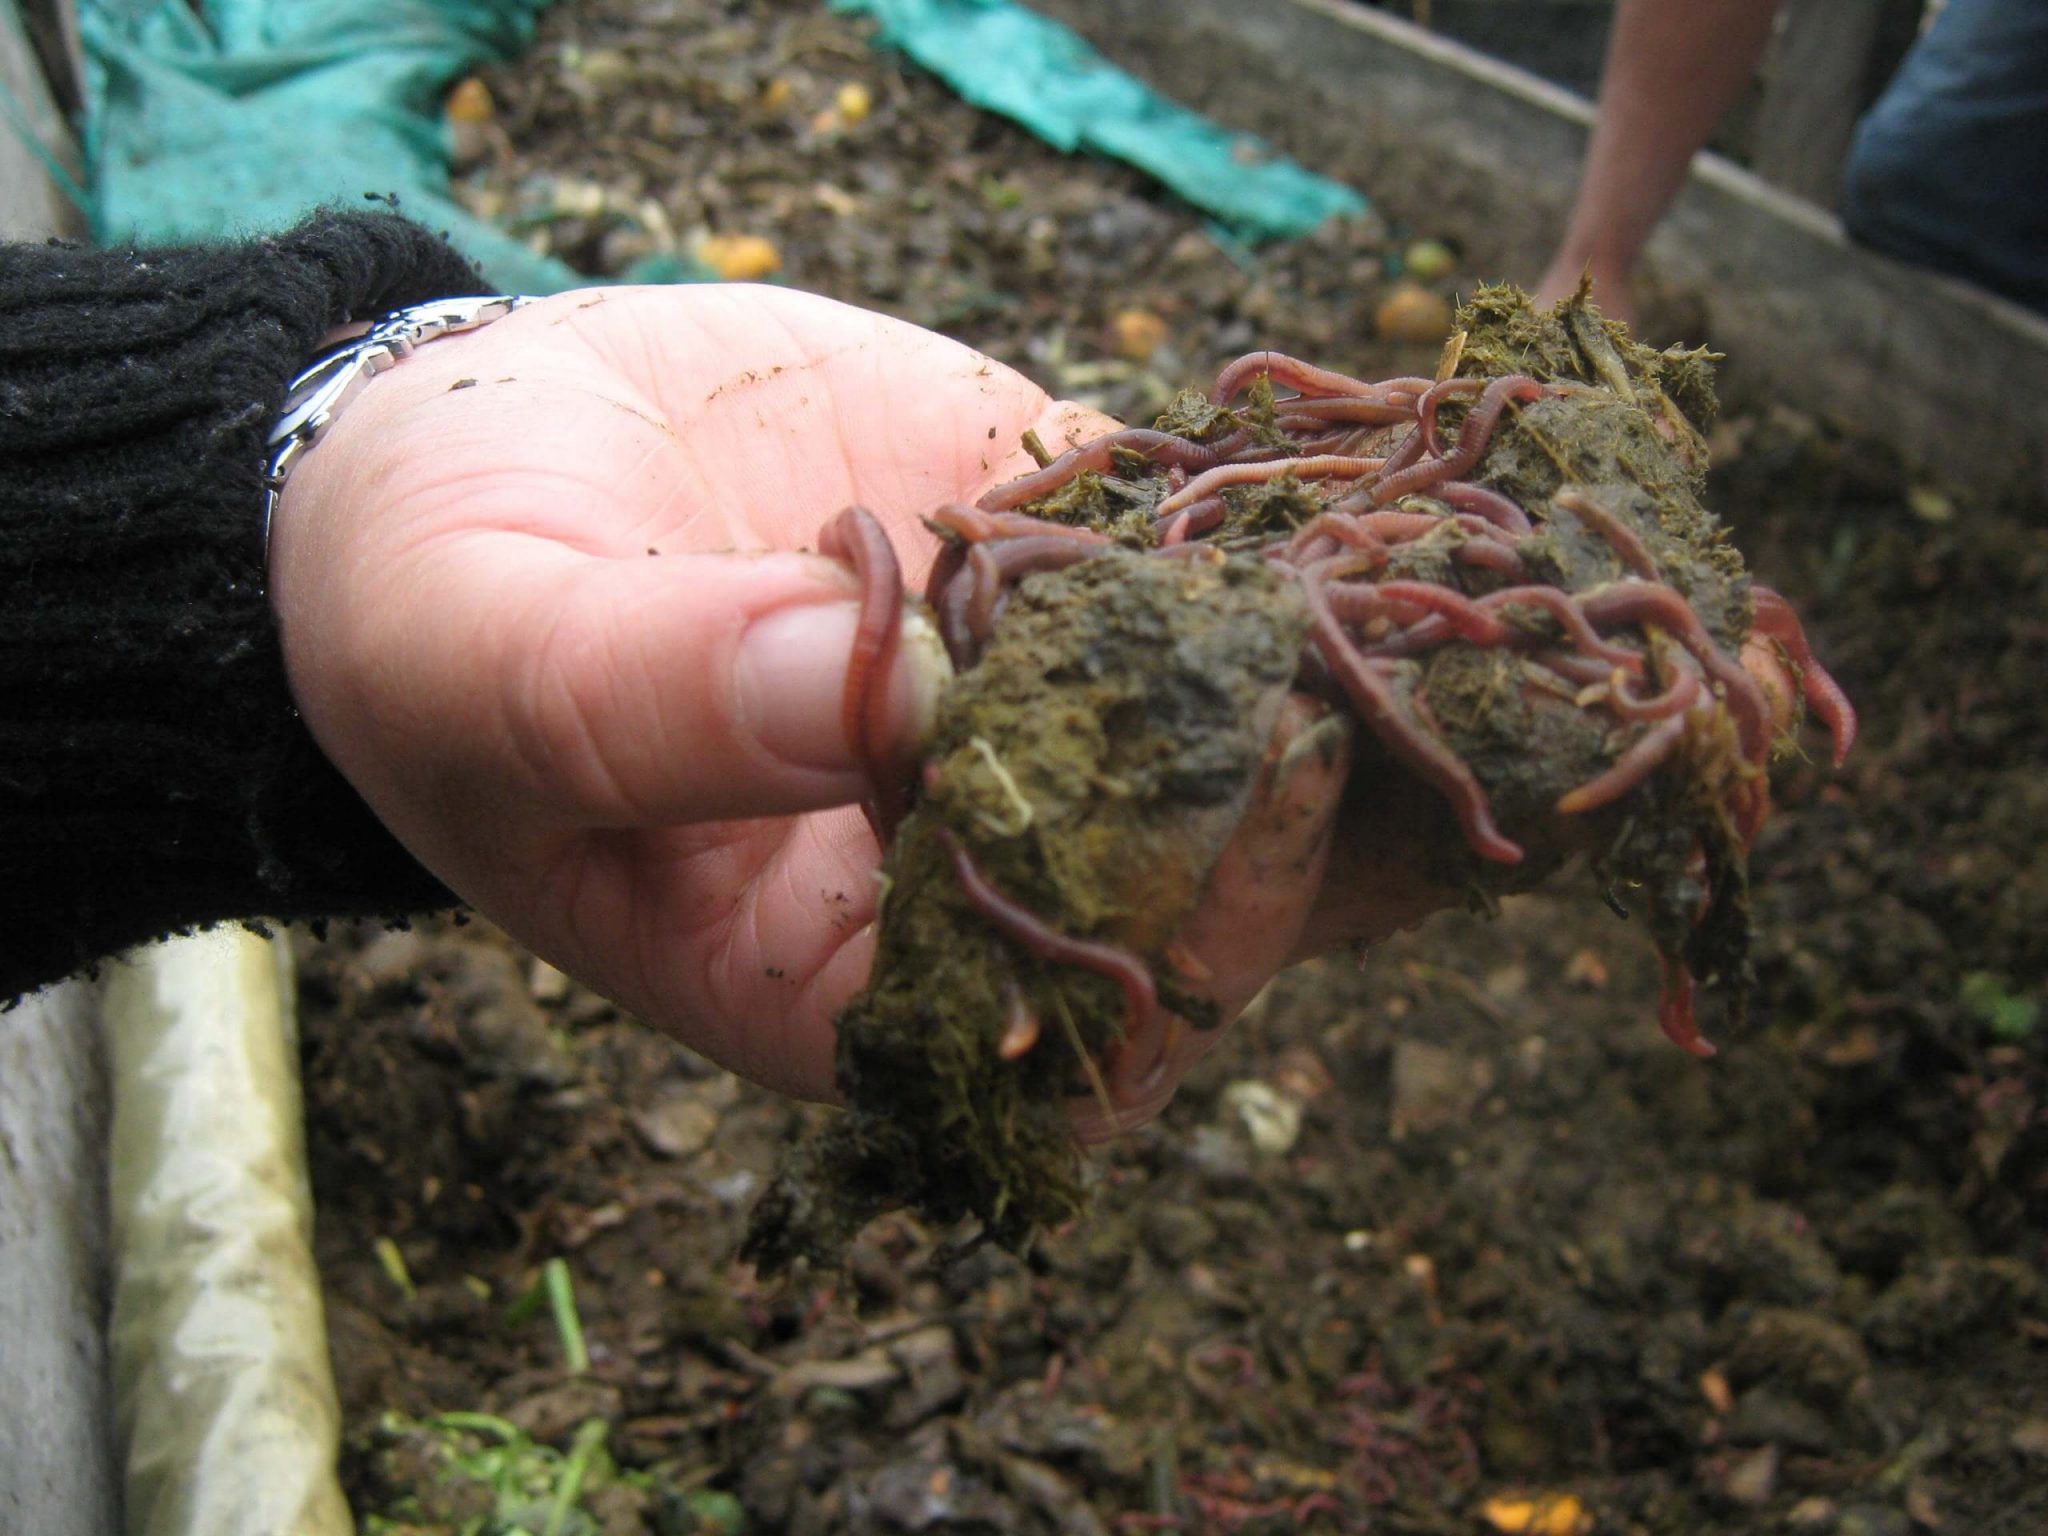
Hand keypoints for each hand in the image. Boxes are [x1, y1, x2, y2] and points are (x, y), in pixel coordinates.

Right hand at [270, 285, 1349, 1109]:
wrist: (461, 443)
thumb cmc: (425, 605)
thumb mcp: (481, 660)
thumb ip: (648, 697)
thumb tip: (865, 689)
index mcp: (820, 974)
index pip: (1040, 1038)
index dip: (1159, 963)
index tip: (1239, 827)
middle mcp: (953, 860)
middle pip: (1178, 895)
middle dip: (1314, 822)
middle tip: (1421, 711)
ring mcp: (1018, 709)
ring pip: (1221, 732)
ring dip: (1344, 679)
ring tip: (1454, 606)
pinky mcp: (1043, 561)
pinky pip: (1187, 564)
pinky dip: (1280, 531)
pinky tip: (1364, 485)